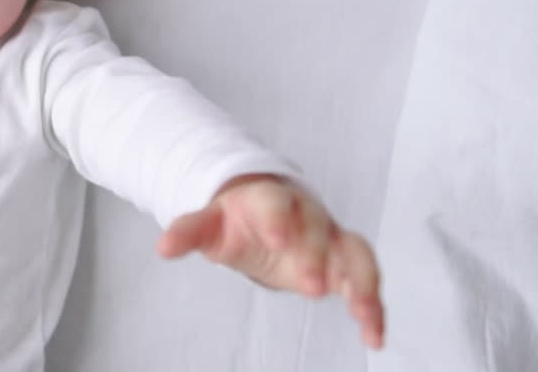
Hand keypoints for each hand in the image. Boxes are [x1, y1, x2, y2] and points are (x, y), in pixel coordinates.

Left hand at [155, 175, 384, 349]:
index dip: (278, 219)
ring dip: (361, 281)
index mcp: (271, 200)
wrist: (267, 213)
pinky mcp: (346, 263)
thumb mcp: (210, 223)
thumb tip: (163, 247)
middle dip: (316, 256)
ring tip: (361, 313)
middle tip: (309, 287)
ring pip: (354, 253)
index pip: (275, 203)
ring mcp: (332, 238)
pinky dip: (374, 307)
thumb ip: (189, 232)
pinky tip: (374, 337)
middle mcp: (308, 215)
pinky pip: (366, 281)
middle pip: (318, 229)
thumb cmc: (238, 220)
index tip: (277, 241)